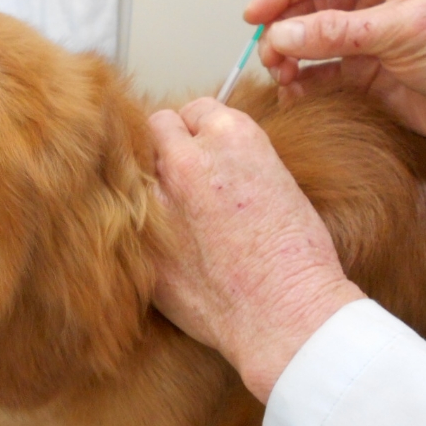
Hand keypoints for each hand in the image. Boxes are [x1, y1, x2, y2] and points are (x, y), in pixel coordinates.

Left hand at [149, 99, 363, 402]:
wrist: (287, 316)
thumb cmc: (296, 258)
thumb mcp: (279, 182)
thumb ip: (235, 159)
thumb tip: (210, 158)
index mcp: (232, 136)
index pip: (197, 110)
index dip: (202, 133)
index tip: (205, 153)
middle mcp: (188, 159)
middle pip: (157, 127)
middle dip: (170, 146)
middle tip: (183, 176)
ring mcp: (157, 200)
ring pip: (134, 166)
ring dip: (150, 180)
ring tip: (171, 207)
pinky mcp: (140, 241)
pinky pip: (128, 216)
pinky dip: (142, 224)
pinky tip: (164, 241)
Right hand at [245, 0, 425, 160]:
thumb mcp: (407, 30)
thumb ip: (340, 32)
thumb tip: (283, 34)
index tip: (255, 14)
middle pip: (306, 4)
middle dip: (281, 28)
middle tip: (269, 53)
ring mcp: (366, 37)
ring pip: (307, 40)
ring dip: (287, 57)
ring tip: (281, 75)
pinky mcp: (364, 74)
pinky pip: (319, 74)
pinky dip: (301, 83)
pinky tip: (294, 92)